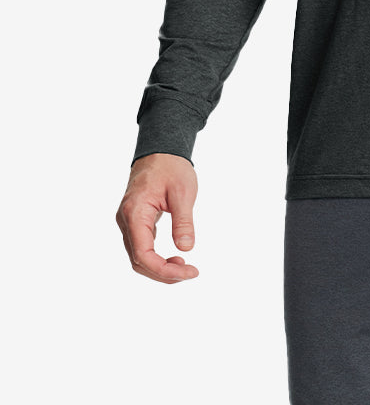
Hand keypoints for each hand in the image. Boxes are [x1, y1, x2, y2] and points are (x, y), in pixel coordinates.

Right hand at [116, 153, 199, 282]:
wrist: (160, 149)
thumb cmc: (171, 167)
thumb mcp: (183, 192)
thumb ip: (183, 221)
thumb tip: (186, 248)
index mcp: (134, 213)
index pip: (143, 255)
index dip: (164, 270)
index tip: (189, 271)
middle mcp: (126, 220)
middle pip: (138, 261)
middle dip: (163, 273)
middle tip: (190, 273)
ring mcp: (128, 222)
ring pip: (138, 257)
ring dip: (159, 267)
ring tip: (184, 267)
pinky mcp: (135, 221)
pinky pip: (141, 247)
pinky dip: (156, 258)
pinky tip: (174, 258)